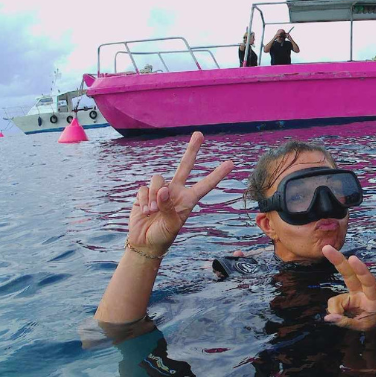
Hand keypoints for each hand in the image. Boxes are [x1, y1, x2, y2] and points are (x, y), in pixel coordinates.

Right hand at [128, 132, 233, 257]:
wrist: (145, 242)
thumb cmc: (163, 235)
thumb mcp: (171, 225)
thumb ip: (168, 207)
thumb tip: (163, 189)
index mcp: (189, 199)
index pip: (205, 185)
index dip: (217, 174)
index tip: (231, 163)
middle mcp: (176, 191)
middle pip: (185, 166)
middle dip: (192, 149)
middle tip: (199, 134)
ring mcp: (161, 190)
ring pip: (158, 180)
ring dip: (154, 196)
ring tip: (152, 212)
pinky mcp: (145, 192)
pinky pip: (144, 189)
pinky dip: (144, 200)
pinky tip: (144, 211)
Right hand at [323, 245, 375, 331]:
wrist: (374, 326)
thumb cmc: (373, 323)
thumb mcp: (363, 327)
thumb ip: (347, 322)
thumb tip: (329, 317)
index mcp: (374, 298)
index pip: (369, 282)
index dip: (361, 270)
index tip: (352, 258)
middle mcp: (364, 291)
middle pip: (351, 273)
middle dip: (339, 260)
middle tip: (326, 248)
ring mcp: (354, 292)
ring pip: (338, 296)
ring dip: (335, 306)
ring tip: (339, 322)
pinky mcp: (346, 296)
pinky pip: (334, 302)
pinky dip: (334, 311)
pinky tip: (339, 318)